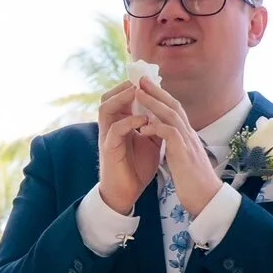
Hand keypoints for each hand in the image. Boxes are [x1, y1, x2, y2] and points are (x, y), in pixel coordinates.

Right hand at [96, 81, 162, 214]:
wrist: (129, 193)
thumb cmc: (138, 168)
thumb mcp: (151, 142)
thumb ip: (155, 125)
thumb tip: (167, 110)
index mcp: (120, 123)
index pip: (120, 98)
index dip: (132, 86)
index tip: (148, 79)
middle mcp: (111, 127)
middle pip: (108, 97)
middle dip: (124, 86)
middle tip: (141, 81)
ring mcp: (107, 137)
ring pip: (105, 108)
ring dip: (122, 98)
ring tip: (138, 93)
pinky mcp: (109, 149)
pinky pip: (114, 129)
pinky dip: (129, 121)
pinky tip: (143, 121)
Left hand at [133, 78, 219, 215]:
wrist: (207, 200)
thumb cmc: (194, 184)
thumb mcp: (183, 160)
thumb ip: (176, 148)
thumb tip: (168, 141)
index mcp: (188, 137)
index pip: (175, 111)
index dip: (162, 97)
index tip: (147, 87)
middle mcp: (190, 135)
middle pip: (173, 106)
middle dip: (157, 91)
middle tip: (141, 79)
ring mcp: (188, 143)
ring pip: (171, 116)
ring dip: (154, 103)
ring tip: (138, 93)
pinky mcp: (184, 154)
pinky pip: (170, 135)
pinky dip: (157, 127)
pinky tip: (144, 126)